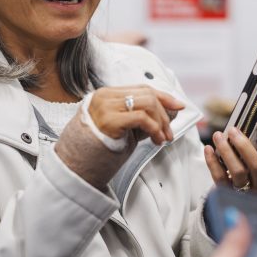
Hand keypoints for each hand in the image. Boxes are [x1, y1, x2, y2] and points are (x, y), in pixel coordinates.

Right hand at [55, 86, 183, 190]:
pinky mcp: (108, 120)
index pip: (142, 88)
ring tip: (162, 139)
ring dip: (161, 123)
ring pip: (147, 104)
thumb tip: (171, 109)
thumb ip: (143, 116)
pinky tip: (156, 140)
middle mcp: (105, 96)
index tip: (179, 106)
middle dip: (164, 114)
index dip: (164, 96)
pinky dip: (154, 128)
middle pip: (147, 95)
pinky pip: (141, 117)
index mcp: (107, 94)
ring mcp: (105, 107)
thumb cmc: (101, 149)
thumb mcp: (125, 127)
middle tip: (168, 134)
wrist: (77, 167)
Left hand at [204, 116, 256, 196]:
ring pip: (238, 172)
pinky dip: (213, 162)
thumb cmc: (253, 177)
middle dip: (244, 145)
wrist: (241, 204)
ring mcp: (247, 194)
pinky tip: (209, 149)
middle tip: (233, 130)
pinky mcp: (229, 196)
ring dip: (226, 151)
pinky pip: (220, 178)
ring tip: (218, 136)